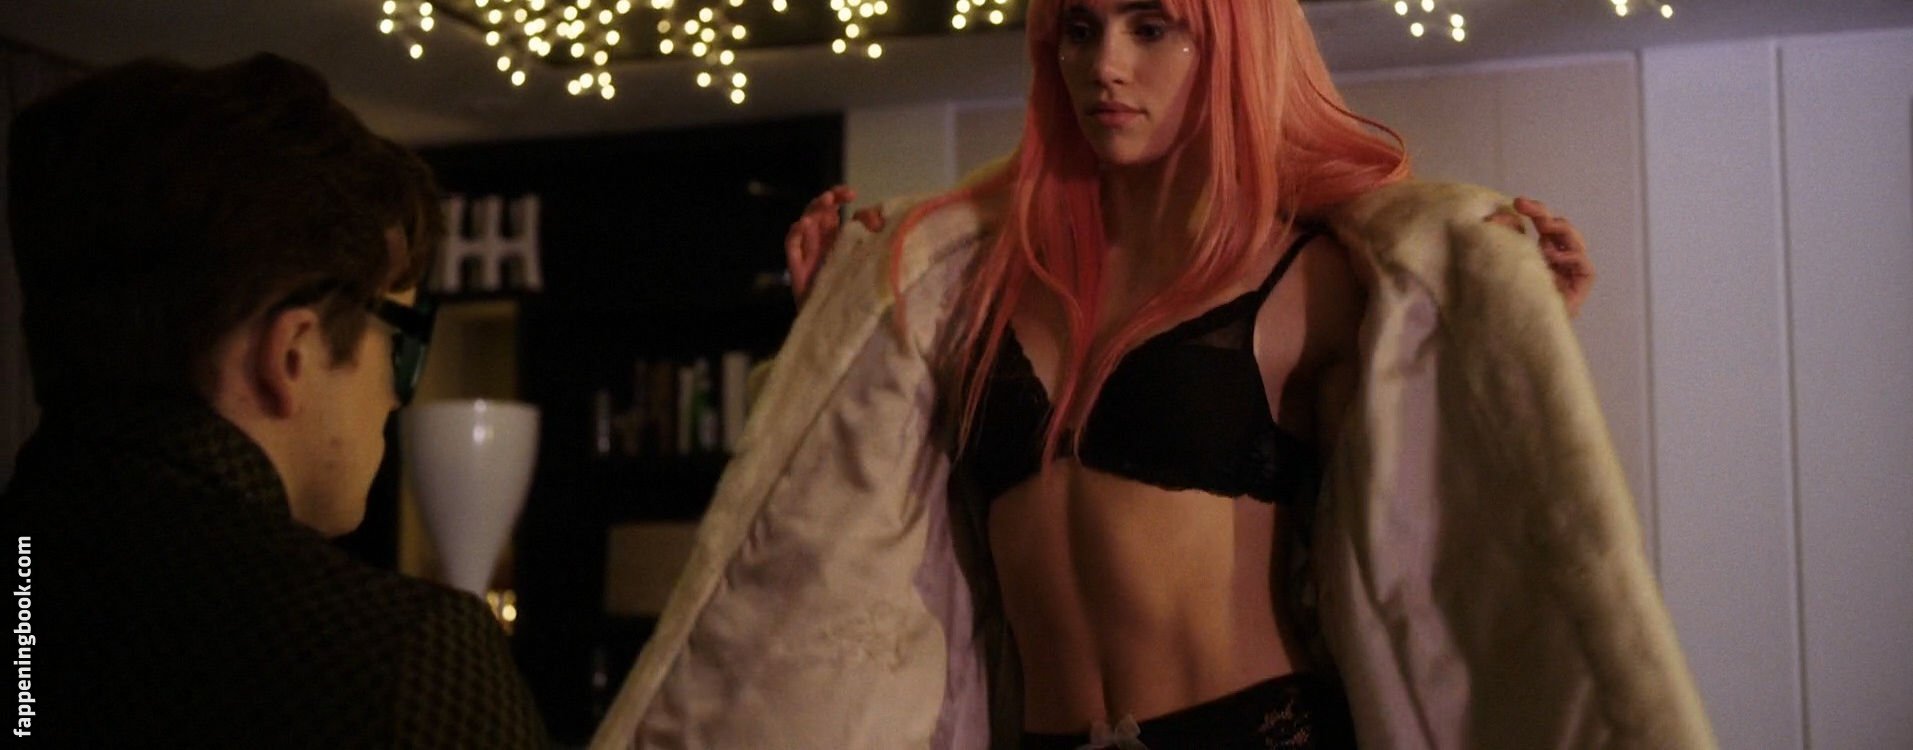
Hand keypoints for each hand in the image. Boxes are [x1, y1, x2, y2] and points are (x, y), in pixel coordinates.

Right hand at [783, 185, 887, 307]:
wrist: (837, 322)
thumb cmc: (851, 289)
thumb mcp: (865, 259)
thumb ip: (870, 238)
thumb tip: (878, 219)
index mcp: (834, 236)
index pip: (833, 209)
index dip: (839, 196)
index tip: (852, 193)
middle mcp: (820, 241)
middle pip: (817, 213)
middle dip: (826, 200)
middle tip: (838, 197)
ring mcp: (808, 253)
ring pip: (804, 224)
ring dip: (813, 211)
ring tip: (824, 203)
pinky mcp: (798, 268)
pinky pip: (792, 246)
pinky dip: (796, 234)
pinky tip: (803, 225)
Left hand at [1486, 197, 1594, 317]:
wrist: (1508, 335)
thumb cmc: (1502, 299)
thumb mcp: (1501, 260)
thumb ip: (1504, 238)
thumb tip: (1501, 215)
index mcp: (1539, 257)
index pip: (1544, 229)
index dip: (1536, 212)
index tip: (1518, 202)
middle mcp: (1556, 265)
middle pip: (1561, 233)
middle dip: (1545, 216)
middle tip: (1525, 206)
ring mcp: (1569, 277)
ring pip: (1575, 244)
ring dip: (1560, 231)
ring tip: (1542, 229)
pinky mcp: (1579, 290)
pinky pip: (1585, 267)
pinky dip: (1571, 257)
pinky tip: (1552, 258)